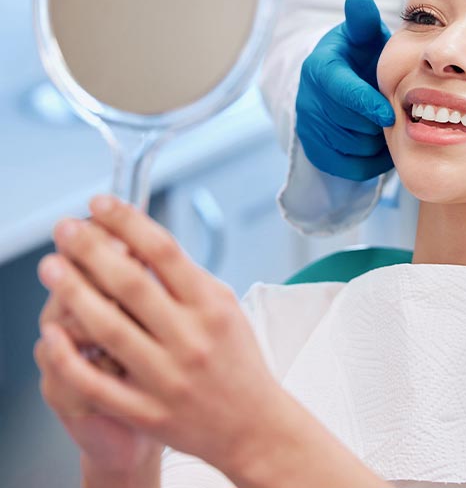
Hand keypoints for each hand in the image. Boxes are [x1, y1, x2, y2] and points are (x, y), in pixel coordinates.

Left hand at [34, 196, 290, 476]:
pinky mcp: (146, 410)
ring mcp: (166, 377)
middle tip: (65, 229)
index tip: (101, 204)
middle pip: (131, 284)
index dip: (128, 222)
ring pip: (109, 328)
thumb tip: (141, 243)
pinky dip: (70, 356)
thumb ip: (187, 279)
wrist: (252, 425)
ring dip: (74, 293)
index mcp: (212, 307)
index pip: (164, 252)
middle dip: (92, 250)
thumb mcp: (226, 308)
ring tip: (51, 267)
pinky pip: (97, 382)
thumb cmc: (237, 361)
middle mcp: (190, 339)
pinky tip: (51, 332)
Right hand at [296, 0, 394, 179]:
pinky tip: (379, 144)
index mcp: (320, 69)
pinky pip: (348, 167)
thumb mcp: (363, 36)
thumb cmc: (360, 57)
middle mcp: (308, 99)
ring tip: (387, 127)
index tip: (389, 114)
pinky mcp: (314, 151)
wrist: (341, 85)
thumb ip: (363, 21)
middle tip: (397, 116)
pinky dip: (370, 161)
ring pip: (351, 148)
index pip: (340, 91)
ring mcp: (309, 127)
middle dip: (376, 123)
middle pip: (349, 124)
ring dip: (376, 142)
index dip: (365, 104)